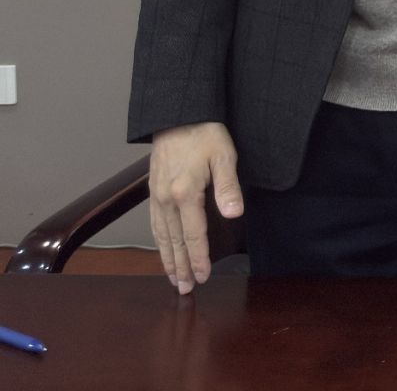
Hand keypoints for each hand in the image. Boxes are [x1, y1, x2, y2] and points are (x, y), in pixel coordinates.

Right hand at [147, 121, 241, 292]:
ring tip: (173, 279)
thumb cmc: (205, 134)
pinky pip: (155, 225)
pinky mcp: (153, 192)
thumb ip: (228, 187)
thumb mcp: (224, 156)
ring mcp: (157, 197)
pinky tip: (163, 252)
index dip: (199, 258)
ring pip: (161, 237)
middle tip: (185, 290)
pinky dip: (159, 243)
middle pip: (174, 242)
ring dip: (167, 260)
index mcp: (185, 193)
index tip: (203, 277)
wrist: (178, 114)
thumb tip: (234, 215)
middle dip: (181, 267)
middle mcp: (166, 200)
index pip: (193, 235)